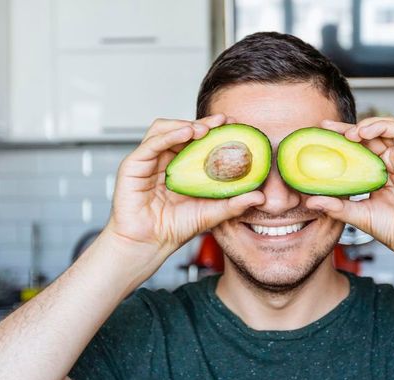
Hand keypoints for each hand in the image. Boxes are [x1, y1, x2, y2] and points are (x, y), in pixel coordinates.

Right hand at [104, 114, 264, 254]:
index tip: (236, 125)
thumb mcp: (211, 213)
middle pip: (182, 129)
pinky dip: (170, 134)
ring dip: (186, 124)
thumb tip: (260, 196)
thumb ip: (234, 204)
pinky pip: (152, 143)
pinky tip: (186, 133)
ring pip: (164, 129)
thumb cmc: (173, 229)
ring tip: (205, 129)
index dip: (215, 130)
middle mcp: (164, 159)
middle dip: (204, 123)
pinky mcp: (133, 165)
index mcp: (181, 167)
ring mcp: (147, 160)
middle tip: (224, 121)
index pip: (197, 140)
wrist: (148, 245)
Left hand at [306, 117, 393, 260]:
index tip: (320, 137)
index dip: (339, 141)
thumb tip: (311, 201)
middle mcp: (391, 164)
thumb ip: (337, 206)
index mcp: (377, 175)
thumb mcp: (359, 216)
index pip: (357, 150)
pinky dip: (382, 126)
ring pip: (384, 128)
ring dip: (364, 125)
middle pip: (368, 136)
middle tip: (326, 127)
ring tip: (347, 134)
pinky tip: (364, 132)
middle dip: (346, 129)